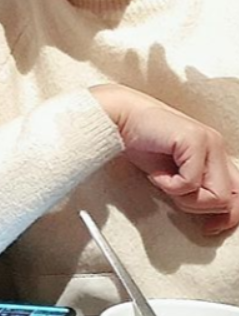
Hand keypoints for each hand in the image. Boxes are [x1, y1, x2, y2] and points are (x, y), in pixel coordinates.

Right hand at [92, 84, 238, 234]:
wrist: (118, 117)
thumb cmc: (140, 142)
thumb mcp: (173, 173)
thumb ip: (196, 187)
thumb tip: (216, 218)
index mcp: (214, 153)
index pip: (238, 193)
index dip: (228, 217)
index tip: (209, 227)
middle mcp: (216, 145)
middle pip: (229, 198)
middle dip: (199, 206)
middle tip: (174, 195)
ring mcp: (208, 142)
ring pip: (216, 196)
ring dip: (184, 197)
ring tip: (164, 181)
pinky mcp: (195, 140)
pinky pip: (191, 183)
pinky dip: (169, 185)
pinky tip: (156, 174)